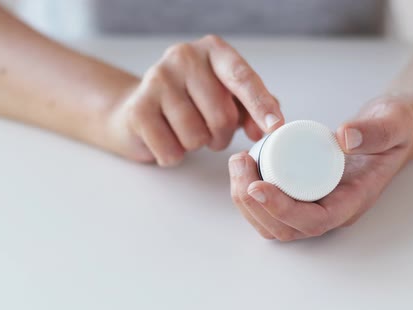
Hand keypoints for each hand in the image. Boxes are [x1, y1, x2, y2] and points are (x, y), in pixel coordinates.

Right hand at [105, 35, 283, 165]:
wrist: (140, 109)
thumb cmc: (193, 103)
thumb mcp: (229, 98)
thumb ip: (254, 108)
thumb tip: (265, 128)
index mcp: (214, 50)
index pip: (242, 77)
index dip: (260, 104)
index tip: (274, 126)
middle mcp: (184, 57)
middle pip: (222, 116)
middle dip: (222, 136)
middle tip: (212, 132)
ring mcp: (157, 79)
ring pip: (196, 136)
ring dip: (197, 145)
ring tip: (188, 131)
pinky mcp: (138, 108)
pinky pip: (171, 150)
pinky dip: (174, 155)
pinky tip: (167, 138)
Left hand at [229, 96, 412, 240]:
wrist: (387, 129)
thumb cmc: (393, 128)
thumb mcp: (394, 122)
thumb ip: (377, 130)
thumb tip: (345, 137)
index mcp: (353, 201)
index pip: (313, 221)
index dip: (282, 210)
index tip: (257, 186)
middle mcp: (331, 211)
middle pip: (285, 229)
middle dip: (254, 203)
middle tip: (240, 163)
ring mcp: (315, 206)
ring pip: (272, 224)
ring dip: (246, 201)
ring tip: (238, 162)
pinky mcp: (301, 197)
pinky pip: (269, 210)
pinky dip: (249, 194)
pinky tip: (242, 167)